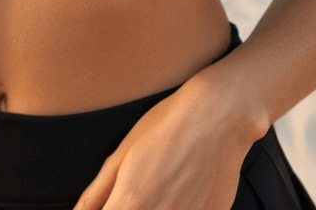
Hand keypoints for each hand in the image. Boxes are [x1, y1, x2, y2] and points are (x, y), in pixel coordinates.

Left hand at [71, 70, 261, 209]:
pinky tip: (181, 195)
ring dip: (153, 209)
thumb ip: (97, 193)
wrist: (219, 115)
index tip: (115, 203)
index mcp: (132, 202)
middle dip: (129, 208)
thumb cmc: (168, 126)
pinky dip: (180, 209)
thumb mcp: (123, 153)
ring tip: (160, 191)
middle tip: (137, 194)